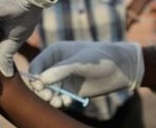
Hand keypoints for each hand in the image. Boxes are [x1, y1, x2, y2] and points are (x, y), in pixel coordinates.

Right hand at [28, 41, 143, 107]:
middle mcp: (55, 66)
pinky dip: (60, 102)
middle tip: (50, 97)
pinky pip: (59, 98)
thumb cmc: (100, 58)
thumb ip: (61, 70)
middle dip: (42, 91)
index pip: (36, 66)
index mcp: (54, 53)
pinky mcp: (70, 90)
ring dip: (51, 98)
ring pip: (48, 92)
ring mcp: (62, 79)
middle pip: (40, 81)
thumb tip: (41, 80)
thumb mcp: (80, 62)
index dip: (34, 77)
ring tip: (59, 102)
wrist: (120, 68)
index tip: (40, 87)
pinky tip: (67, 101)